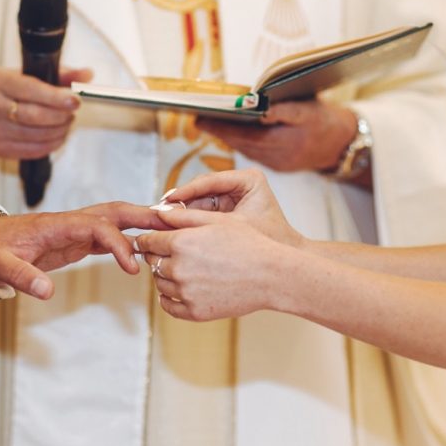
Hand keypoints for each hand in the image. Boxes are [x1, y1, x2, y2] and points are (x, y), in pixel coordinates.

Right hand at [0, 67, 91, 184]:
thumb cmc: (4, 92)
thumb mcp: (25, 75)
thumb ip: (59, 74)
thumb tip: (87, 75)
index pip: (32, 90)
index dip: (57, 97)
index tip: (75, 100)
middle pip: (35, 116)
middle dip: (61, 116)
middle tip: (72, 112)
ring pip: (37, 136)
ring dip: (59, 131)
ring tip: (66, 123)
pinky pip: (34, 150)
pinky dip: (52, 144)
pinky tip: (58, 136)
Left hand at [0, 202, 166, 298]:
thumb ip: (21, 276)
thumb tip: (45, 291)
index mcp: (56, 225)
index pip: (98, 226)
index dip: (119, 244)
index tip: (133, 267)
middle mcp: (70, 222)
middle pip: (114, 211)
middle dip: (144, 216)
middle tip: (174, 225)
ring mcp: (74, 229)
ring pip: (115, 220)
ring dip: (141, 223)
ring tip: (170, 232)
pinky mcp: (75, 240)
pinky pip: (108, 234)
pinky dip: (129, 238)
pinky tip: (146, 247)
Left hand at [135, 214, 286, 320]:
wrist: (271, 276)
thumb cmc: (249, 244)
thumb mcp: (217, 221)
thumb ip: (183, 216)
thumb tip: (157, 213)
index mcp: (182, 242)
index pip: (148, 241)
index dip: (148, 239)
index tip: (151, 241)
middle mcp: (179, 268)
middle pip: (152, 262)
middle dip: (158, 256)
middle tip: (172, 253)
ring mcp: (186, 292)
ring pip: (159, 283)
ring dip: (165, 276)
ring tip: (184, 269)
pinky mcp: (195, 312)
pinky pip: (169, 306)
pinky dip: (169, 298)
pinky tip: (180, 289)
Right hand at [155, 168, 303, 247]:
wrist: (287, 267)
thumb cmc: (268, 245)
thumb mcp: (230, 230)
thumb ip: (198, 220)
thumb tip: (163, 213)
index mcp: (248, 179)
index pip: (209, 181)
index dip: (185, 192)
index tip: (166, 200)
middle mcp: (239, 185)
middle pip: (201, 191)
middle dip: (180, 204)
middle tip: (158, 213)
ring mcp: (232, 198)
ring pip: (199, 203)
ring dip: (181, 215)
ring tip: (162, 224)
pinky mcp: (227, 212)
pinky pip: (202, 215)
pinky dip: (189, 224)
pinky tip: (174, 233)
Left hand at [196, 98, 354, 172]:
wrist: (345, 145)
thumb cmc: (326, 122)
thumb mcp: (308, 109)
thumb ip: (283, 110)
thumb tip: (259, 108)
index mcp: (283, 143)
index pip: (243, 135)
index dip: (220, 127)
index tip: (200, 118)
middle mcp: (277, 157)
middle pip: (240, 144)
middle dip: (220, 131)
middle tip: (200, 120)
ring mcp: (277, 163)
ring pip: (245, 150)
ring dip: (229, 137)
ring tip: (211, 123)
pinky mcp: (279, 165)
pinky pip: (255, 153)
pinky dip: (243, 142)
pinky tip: (234, 132)